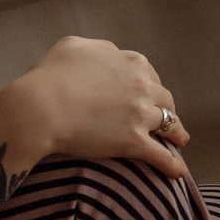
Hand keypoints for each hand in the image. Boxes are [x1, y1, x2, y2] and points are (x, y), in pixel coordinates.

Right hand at [0, 36, 188, 177]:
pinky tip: (178, 172)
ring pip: (170, 125)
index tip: (149, 97)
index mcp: (131, 62)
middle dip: (166, 109)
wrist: (40, 107)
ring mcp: (141, 114)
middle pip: (164, 99)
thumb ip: (99, 48)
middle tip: (165, 120)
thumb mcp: (74, 46)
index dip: (150, 88)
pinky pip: (161, 156)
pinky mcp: (134, 141)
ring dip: (176, 134)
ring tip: (179, 142)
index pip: (150, 76)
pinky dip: (171, 165)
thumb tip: (112, 54)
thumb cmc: (50, 76)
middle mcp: (143, 85)